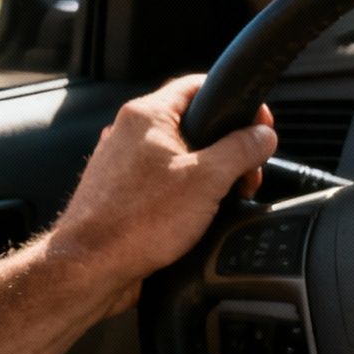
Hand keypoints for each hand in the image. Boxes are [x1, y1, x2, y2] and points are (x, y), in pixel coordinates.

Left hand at [50, 75, 276, 314]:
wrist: (90, 267)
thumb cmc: (136, 222)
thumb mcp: (209, 179)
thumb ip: (242, 149)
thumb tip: (263, 136)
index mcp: (147, 116)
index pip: (199, 86)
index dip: (237, 103)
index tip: (259, 125)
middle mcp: (129, 133)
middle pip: (195, 124)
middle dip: (229, 148)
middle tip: (246, 173)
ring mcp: (122, 163)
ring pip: (182, 155)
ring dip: (210, 174)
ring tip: (222, 199)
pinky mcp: (121, 192)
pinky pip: (165, 181)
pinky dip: (188, 192)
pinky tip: (198, 215)